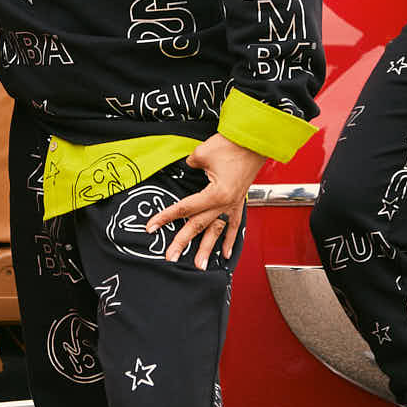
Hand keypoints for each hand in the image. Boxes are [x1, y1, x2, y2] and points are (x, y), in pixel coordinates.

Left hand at [144, 135, 265, 268]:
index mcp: (215, 193)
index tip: (151, 227)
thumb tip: (186, 169)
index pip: (184, 208)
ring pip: (216, 230)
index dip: (165, 217)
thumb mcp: (202, 154)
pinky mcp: (239, 201)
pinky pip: (233, 224)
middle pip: (198, 225)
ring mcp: (233, 204)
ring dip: (207, 248)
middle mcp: (225, 203)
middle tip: (170, 256)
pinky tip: (224, 253)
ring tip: (199, 265)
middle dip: (182, 241)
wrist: (255, 140)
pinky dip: (229, 239)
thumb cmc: (231, 145)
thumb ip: (189, 166)